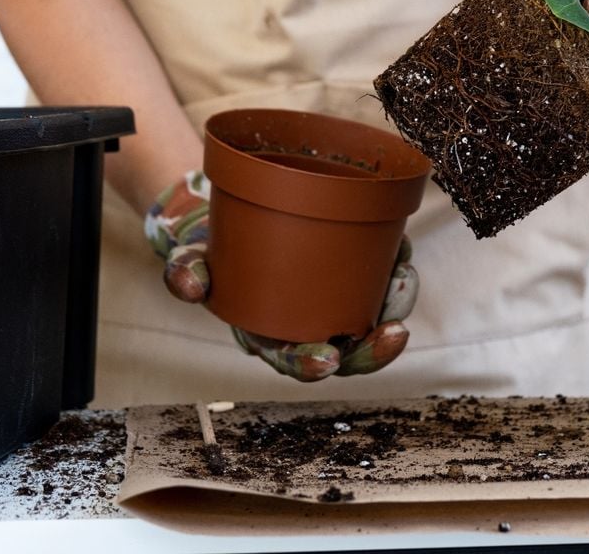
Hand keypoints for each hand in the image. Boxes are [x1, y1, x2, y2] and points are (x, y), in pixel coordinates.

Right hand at [144, 170, 416, 380]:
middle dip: (376, 349)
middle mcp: (307, 325)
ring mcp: (333, 300)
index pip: (297, 363)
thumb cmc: (209, 250)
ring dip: (395, 304)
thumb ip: (185, 272)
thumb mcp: (188, 258)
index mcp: (271, 337)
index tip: (327, 359)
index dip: (314, 367)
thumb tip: (189, 285)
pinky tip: (401, 249)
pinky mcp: (351, 271)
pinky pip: (380, 278)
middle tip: (395, 331)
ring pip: (373, 316)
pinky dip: (393, 265)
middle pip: (348, 352)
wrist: (226, 222)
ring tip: (403, 277)